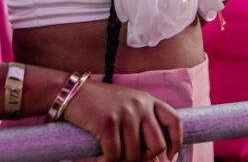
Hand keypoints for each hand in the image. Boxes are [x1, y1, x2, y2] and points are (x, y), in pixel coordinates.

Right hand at [63, 81, 182, 160]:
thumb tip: (155, 158)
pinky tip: (99, 160)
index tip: (169, 156)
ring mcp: (124, 113)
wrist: (71, 92)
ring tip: (110, 158)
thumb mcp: (125, 105)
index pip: (174, 121)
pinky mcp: (107, 123)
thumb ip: (140, 123)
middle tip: (130, 160)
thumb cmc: (98, 104)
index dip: (176, 142)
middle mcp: (139, 105)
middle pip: (157, 145)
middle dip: (145, 159)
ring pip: (134, 155)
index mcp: (147, 100)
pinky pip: (114, 155)